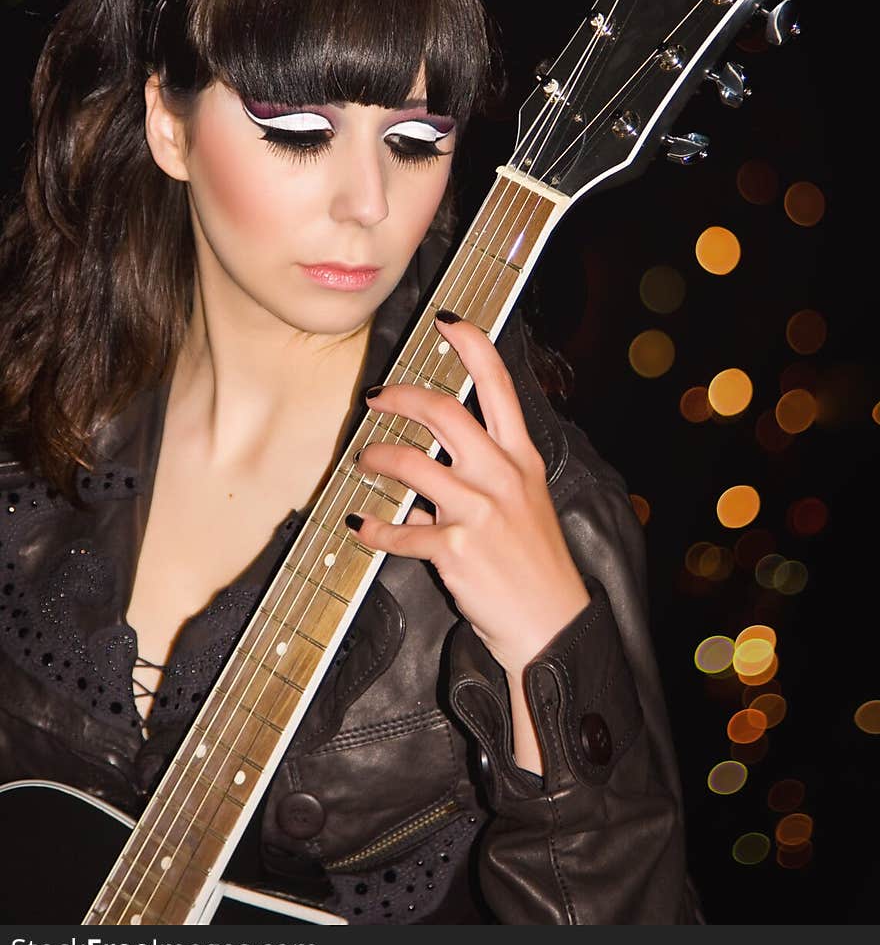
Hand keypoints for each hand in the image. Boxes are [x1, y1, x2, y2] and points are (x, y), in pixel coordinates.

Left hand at [348, 312, 589, 677]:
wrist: (551, 622)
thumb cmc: (536, 561)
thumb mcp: (526, 502)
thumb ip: (486, 474)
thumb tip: (434, 463)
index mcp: (520, 457)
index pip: (499, 384)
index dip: (471, 345)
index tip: (447, 322)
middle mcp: (501, 475)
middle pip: (444, 412)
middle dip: (401, 396)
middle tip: (378, 398)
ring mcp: (478, 511)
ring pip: (411, 462)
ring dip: (377, 457)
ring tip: (365, 461)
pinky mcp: (455, 549)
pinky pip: (400, 530)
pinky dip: (374, 528)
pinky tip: (361, 525)